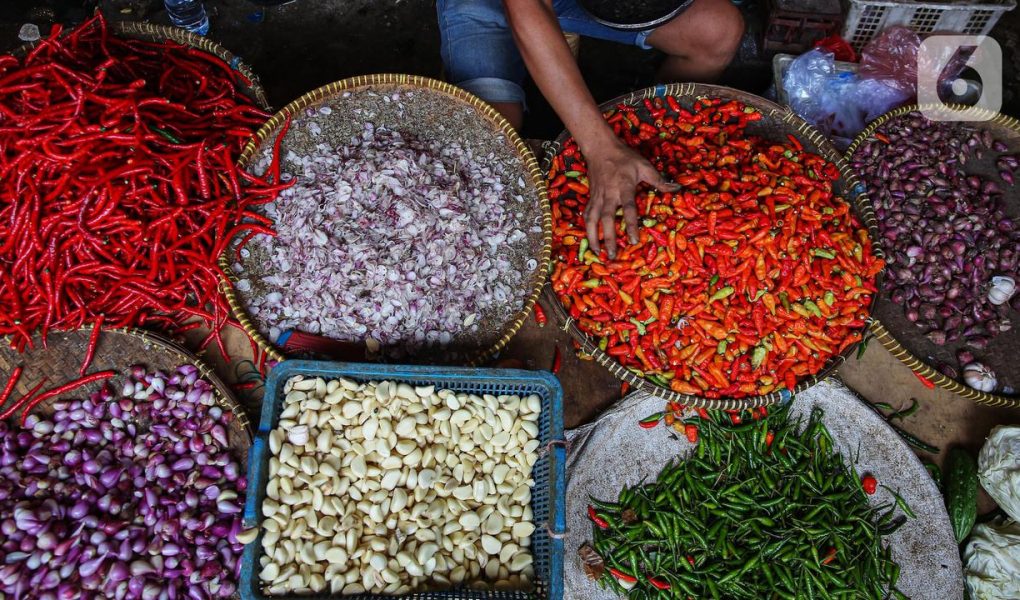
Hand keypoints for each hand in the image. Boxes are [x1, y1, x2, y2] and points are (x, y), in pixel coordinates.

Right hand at [583, 140, 678, 258]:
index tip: (635, 240)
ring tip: (598, 253)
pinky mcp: (591, 197)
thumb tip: (678, 189)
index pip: (628, 209)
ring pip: (592, 220)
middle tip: (613, 255)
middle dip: (609, 238)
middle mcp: (609, 194)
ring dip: (594, 237)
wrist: (600, 148)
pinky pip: (587, 215)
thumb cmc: (624, 157)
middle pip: (607, 219)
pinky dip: (587, 229)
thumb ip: (659, 180)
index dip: (631, 225)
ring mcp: (597, 197)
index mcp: (624, 187)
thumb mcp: (644, 166)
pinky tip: (591, 240)